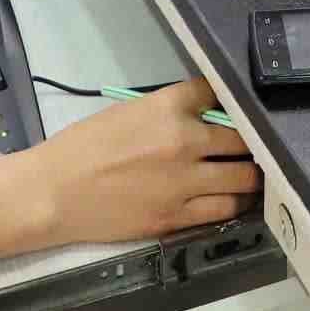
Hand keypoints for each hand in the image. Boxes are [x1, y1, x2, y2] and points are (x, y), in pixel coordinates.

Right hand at [28, 79, 260, 243]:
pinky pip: (225, 209)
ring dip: (251, 174)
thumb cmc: (83, 147)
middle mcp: (183, 142)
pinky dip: (235, 201)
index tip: (238, 107)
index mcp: (167, 108)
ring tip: (252, 173)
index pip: (217, 94)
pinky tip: (235, 197)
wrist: (54, 192)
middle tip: (255, 144)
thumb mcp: (128, 111)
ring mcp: (183, 183)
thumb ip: (169, 111)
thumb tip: (202, 115)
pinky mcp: (177, 217)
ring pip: (243, 178)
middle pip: (242, 138)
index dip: (230, 100)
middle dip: (251, 140)